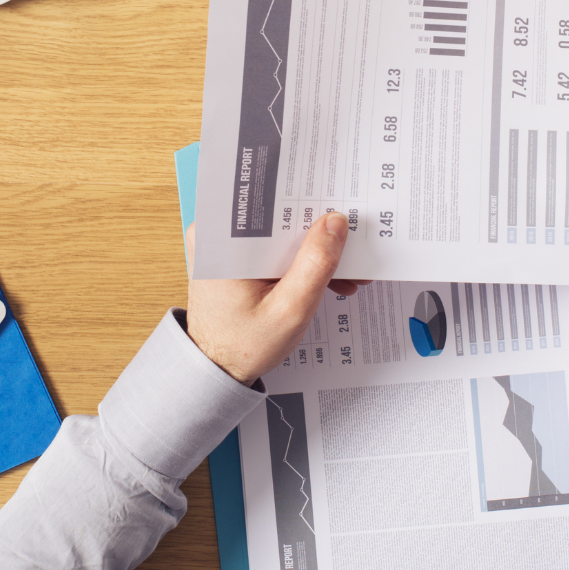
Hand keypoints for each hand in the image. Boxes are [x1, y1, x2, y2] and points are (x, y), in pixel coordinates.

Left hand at [184, 213, 362, 384]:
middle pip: (275, 216)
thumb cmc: (243, 346)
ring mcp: (226, 247)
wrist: (217, 370)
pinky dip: (299, 260)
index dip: (304, 199)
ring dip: (312, 249)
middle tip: (352, 238)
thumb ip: (314, 266)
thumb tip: (335, 222)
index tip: (338, 201)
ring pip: (279, 233)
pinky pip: (273, 248)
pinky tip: (329, 277)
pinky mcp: (236, 259)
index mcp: (218, 240)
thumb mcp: (289, 310)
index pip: (266, 203)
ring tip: (348, 268)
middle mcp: (216, 234)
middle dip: (316, 228)